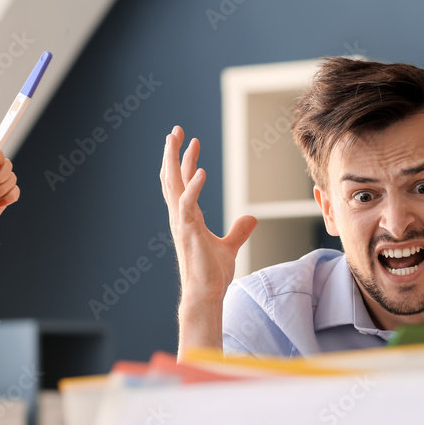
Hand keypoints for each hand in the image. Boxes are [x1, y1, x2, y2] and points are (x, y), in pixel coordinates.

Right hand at [160, 126, 256, 303]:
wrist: (206, 294)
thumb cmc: (212, 274)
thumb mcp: (229, 247)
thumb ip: (238, 231)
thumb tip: (251, 219)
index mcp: (188, 218)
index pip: (183, 183)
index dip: (184, 162)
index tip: (189, 142)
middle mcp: (181, 217)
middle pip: (172, 178)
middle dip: (173, 153)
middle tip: (174, 130)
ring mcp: (182, 224)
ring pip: (174, 186)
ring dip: (176, 162)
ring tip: (179, 140)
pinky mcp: (188, 232)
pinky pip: (187, 205)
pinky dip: (193, 187)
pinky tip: (201, 171)